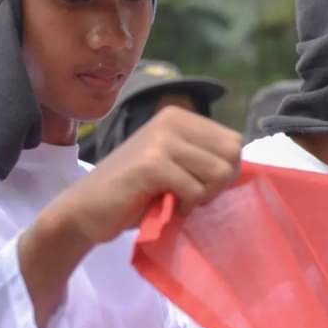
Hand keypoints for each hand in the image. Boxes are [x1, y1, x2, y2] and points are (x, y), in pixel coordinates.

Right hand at [19, 108, 240, 327]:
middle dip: (217, 184)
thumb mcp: (176, 165)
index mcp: (180, 117)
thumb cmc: (135, 193)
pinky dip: (184, 207)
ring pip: (218, 173)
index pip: (235, 142)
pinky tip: (162, 206)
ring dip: (201, 197)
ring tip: (172, 198)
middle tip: (188, 195)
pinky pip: (195, 190)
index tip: (197, 184)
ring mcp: (161, 140)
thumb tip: (243, 164)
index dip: (224, 171)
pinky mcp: (151, 164)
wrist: (84, 210)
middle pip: (232, 156)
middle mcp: (171, 120)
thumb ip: (205, 158)